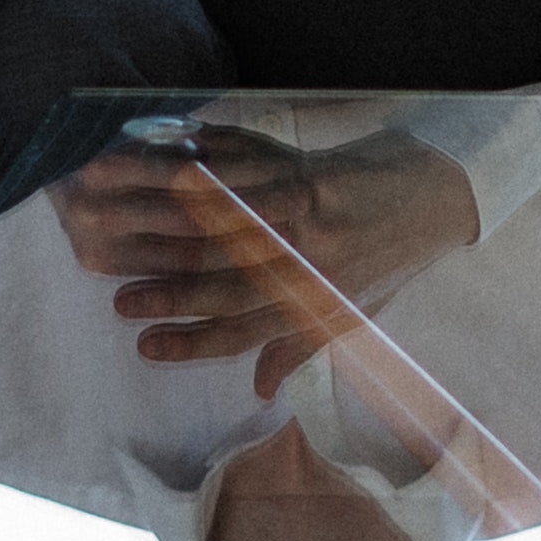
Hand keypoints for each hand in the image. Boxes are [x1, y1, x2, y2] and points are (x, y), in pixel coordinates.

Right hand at [49, 126, 485, 395]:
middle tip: (106, 283)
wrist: (439, 195)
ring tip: (101, 195)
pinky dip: (189, 155)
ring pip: (215, 213)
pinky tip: (151, 149)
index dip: (192, 340)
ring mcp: (302, 210)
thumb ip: (299, 344)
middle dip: (160, 280)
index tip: (142, 344)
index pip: (241, 330)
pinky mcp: (302, 167)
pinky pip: (236, 163)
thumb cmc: (387, 258)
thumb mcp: (350, 310)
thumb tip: (257, 390)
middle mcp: (304, 259)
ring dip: (151, 200)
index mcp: (310, 299)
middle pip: (220, 274)